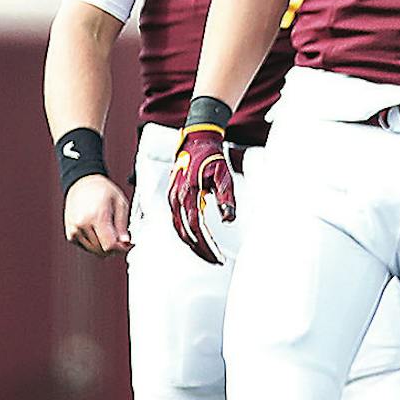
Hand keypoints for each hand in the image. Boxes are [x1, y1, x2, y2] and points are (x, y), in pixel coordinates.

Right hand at [64, 174, 132, 256]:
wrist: (83, 183)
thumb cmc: (102, 190)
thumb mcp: (120, 203)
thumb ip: (122, 224)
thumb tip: (125, 242)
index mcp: (96, 216)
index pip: (108, 245)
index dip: (120, 249)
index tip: (126, 245)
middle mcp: (82, 224)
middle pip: (101, 250)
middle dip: (113, 249)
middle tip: (121, 241)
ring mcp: (74, 229)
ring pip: (92, 250)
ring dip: (103, 248)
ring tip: (111, 236)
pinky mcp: (70, 233)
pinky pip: (84, 247)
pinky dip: (93, 245)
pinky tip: (100, 235)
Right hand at [168, 124, 234, 264]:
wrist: (197, 140)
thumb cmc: (212, 157)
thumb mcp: (224, 177)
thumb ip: (226, 198)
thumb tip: (228, 219)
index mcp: (188, 193)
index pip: (196, 227)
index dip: (206, 244)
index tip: (217, 256)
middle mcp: (175, 197)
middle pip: (184, 232)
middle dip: (199, 249)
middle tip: (214, 259)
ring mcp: (172, 197)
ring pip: (178, 228)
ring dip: (191, 243)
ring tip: (207, 253)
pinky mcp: (172, 196)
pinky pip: (176, 220)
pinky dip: (185, 232)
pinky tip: (196, 239)